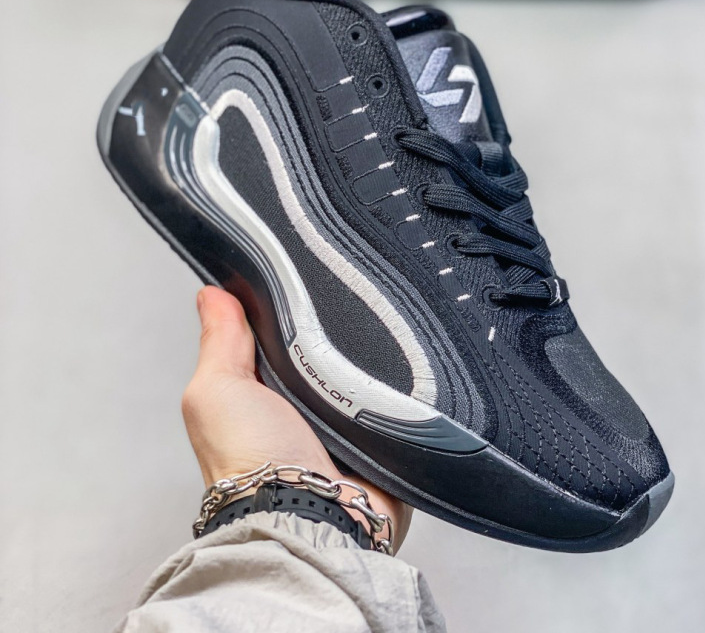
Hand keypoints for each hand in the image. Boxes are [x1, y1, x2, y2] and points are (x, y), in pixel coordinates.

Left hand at [182, 286, 410, 547]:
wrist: (306, 515)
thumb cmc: (250, 464)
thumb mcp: (217, 390)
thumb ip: (219, 342)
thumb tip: (212, 296)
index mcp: (264, 393)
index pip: (281, 336)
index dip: (289, 312)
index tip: (298, 286)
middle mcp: (304, 409)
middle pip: (327, 350)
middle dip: (334, 335)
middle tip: (334, 331)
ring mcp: (345, 425)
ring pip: (365, 372)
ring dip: (365, 364)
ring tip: (360, 360)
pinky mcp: (381, 440)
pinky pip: (396, 401)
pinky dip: (394, 390)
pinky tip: (387, 383)